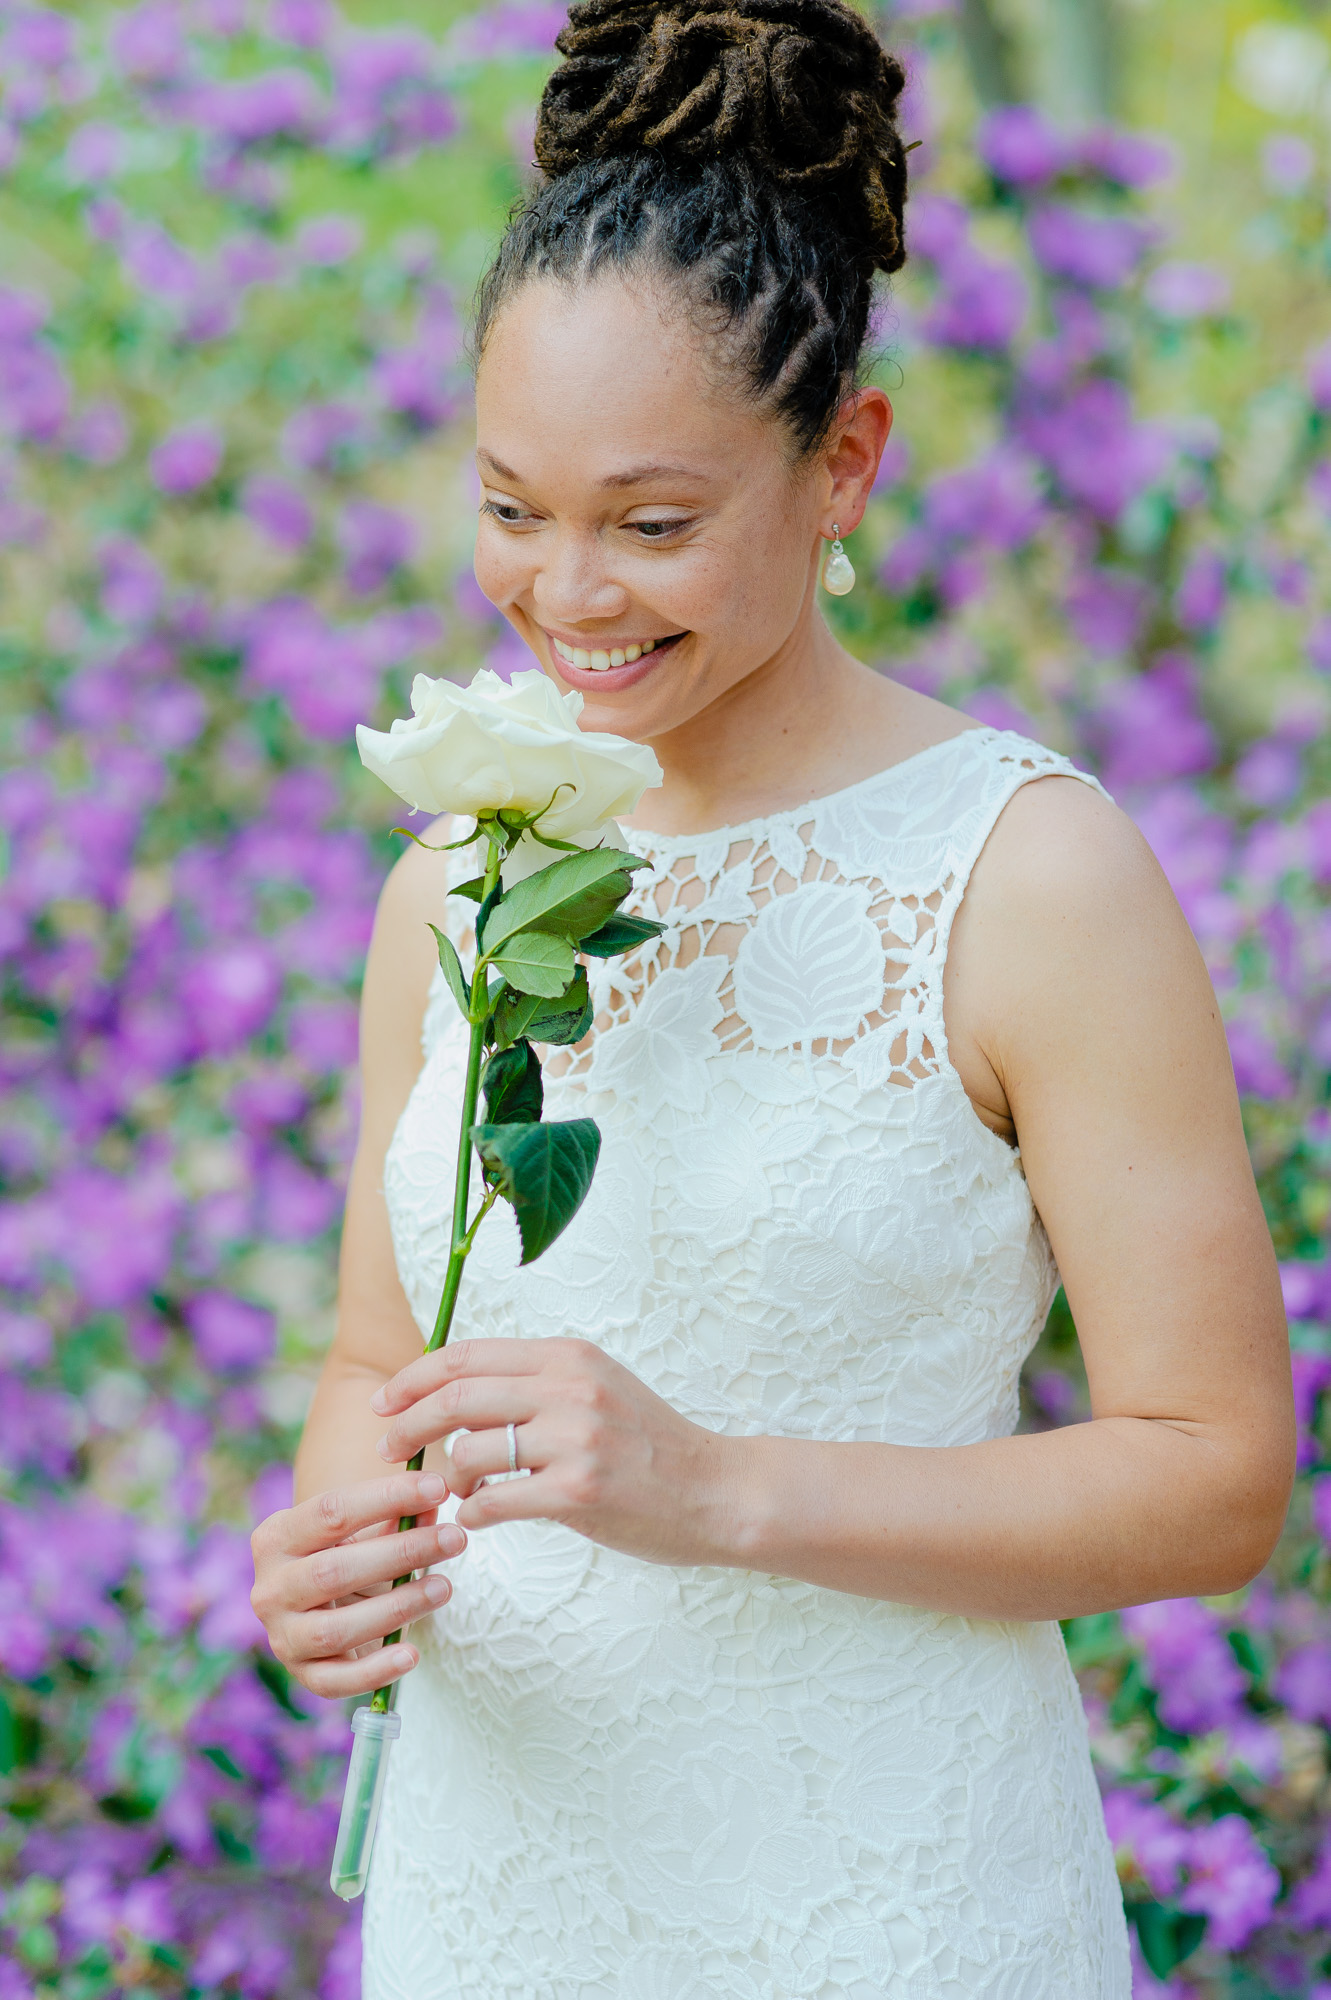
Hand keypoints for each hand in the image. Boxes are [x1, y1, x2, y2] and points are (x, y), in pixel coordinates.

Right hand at [250, 1470, 466, 1699]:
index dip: (387, 1497)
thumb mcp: (367, 1532)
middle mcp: (269, 1588)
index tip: (438, 1488)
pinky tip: (411, 1655)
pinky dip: (375, 1671)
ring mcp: (282, 1636)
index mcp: (277, 1537)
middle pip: (333, 1571)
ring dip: (396, 1608)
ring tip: (443, 1588)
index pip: (330, 1511)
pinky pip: (335, 1682)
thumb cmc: (349, 1558)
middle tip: (454, 1539)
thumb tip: (434, 1502)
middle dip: (401, 1553)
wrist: (323, 1608)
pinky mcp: (303, 1674)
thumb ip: (398, 1516)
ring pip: (334, 1629)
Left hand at [370, 1338, 737, 1566]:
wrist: (716, 1490)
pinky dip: (474, 1512)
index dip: (415, 1376)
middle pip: (458, 1397)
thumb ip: (536, 1383)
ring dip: (448, 1476)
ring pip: (471, 1451)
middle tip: (386, 1445)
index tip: (385, 1400)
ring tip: (455, 1491)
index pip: (469, 1354)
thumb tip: (456, 1393)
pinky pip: (495, 1501)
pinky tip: (479, 1517)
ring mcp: (576, 1439)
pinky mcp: (579, 1490)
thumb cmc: (648, 1444)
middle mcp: (570, 1387)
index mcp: (568, 1356)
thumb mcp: (596, 1388)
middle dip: (409, 1422)